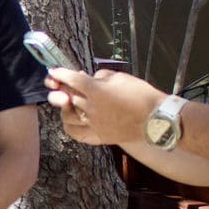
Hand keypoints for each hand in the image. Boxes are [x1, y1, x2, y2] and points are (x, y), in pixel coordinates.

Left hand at [46, 68, 163, 146]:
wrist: (155, 118)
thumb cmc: (140, 94)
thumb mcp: (120, 77)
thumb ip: (100, 76)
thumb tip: (87, 78)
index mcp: (96, 90)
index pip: (71, 79)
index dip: (60, 74)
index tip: (53, 71)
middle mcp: (90, 108)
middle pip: (67, 96)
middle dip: (59, 88)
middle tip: (57, 84)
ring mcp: (93, 124)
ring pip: (67, 116)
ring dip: (64, 107)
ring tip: (67, 102)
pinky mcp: (98, 136)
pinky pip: (77, 133)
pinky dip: (70, 126)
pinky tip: (72, 120)